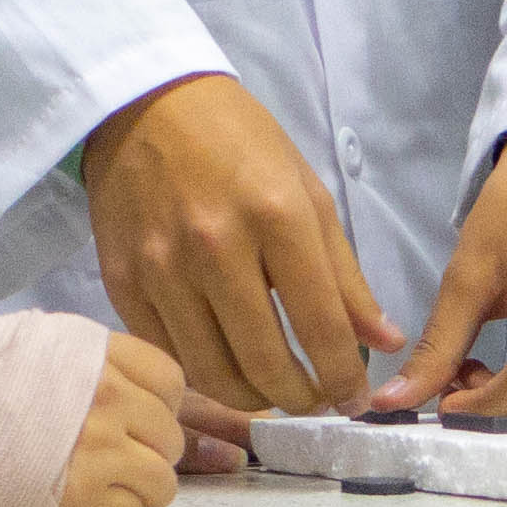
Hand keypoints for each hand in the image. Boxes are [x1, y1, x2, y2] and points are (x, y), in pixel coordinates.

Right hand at [64, 329, 188, 506]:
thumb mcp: (64, 359)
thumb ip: (144, 381)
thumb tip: (256, 423)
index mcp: (101, 353)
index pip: (171, 383)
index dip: (154, 405)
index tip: (121, 414)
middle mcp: (106, 397)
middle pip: (171, 437)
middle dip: (145, 449)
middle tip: (94, 450)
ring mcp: (95, 448)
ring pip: (163, 482)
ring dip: (134, 487)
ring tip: (87, 477)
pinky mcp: (80, 499)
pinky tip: (75, 498)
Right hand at [82, 73, 389, 417]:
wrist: (145, 105)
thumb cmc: (239, 143)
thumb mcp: (308, 194)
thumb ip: (346, 276)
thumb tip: (385, 342)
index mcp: (276, 216)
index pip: (320, 324)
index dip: (343, 377)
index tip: (355, 400)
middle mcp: (215, 247)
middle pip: (264, 363)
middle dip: (300, 398)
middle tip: (315, 401)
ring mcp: (162, 269)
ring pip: (212, 373)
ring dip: (252, 398)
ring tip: (273, 391)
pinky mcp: (122, 282)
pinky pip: (168, 355)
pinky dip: (201, 373)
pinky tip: (224, 364)